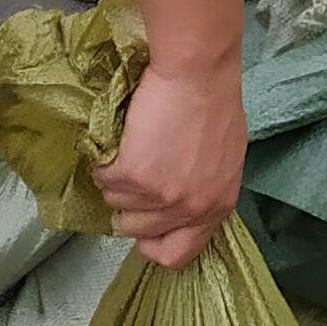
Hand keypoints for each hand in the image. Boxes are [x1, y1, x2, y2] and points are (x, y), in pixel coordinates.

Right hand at [95, 55, 244, 268]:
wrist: (197, 71)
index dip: (154, 244)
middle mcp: (189, 208)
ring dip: (117, 176)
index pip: (177, 254)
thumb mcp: (224, 159)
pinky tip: (124, 135)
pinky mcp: (133, 175)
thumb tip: (177, 205)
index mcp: (216, 206)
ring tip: (135, 143)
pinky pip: (102, 177)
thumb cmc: (214, 102)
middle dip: (131, 203)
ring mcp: (161, 195)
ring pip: (115, 202)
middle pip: (138, 230)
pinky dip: (104, 158)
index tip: (144, 229)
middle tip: (135, 171)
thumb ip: (203, 189)